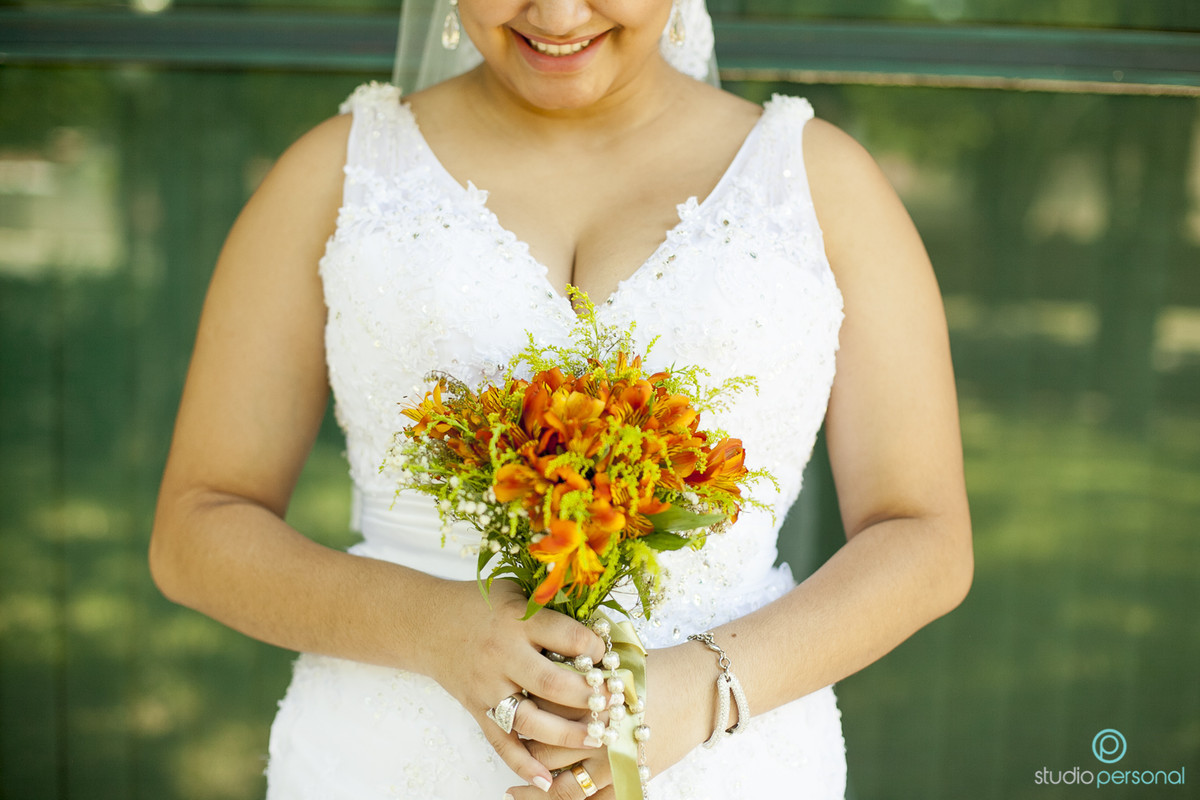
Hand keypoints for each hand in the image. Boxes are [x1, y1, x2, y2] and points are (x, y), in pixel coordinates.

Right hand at [423, 579, 607, 789]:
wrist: (427, 623)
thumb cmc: (481, 604)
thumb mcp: (517, 591)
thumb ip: (552, 606)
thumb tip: (602, 625)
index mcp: (518, 620)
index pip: (568, 638)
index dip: (596, 648)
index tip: (608, 655)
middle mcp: (503, 654)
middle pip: (552, 682)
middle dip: (588, 696)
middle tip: (614, 702)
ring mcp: (488, 685)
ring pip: (530, 718)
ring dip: (566, 734)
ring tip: (596, 738)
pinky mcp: (476, 709)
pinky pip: (500, 742)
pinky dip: (522, 764)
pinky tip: (546, 779)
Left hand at [505, 643, 712, 798]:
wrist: (697, 688)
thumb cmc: (654, 668)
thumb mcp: (611, 659)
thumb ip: (576, 666)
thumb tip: (538, 666)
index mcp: (587, 693)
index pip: (538, 706)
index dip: (520, 708)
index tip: (508, 708)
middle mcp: (596, 729)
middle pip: (543, 746)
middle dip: (524, 747)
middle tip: (511, 746)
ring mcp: (612, 758)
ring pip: (561, 784)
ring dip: (535, 789)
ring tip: (515, 789)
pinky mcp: (629, 776)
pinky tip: (549, 799)